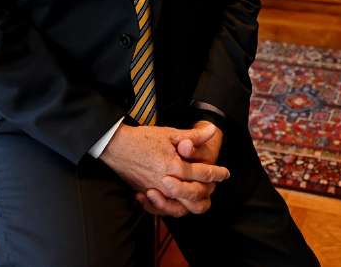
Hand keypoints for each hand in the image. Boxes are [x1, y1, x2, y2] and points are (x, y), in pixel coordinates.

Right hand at [99, 124, 228, 216]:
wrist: (116, 147)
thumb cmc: (142, 138)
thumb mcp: (169, 133)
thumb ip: (192, 136)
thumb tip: (212, 130)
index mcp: (173, 165)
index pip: (202, 173)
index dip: (216, 173)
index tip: (225, 173)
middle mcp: (166, 182)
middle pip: (194, 194)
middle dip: (208, 189)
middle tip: (214, 184)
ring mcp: (155, 191)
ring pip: (180, 208)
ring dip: (193, 204)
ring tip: (200, 197)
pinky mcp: (146, 195)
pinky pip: (162, 210)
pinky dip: (172, 209)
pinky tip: (178, 202)